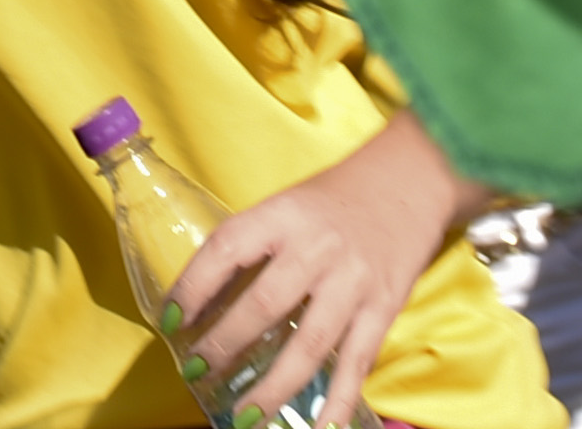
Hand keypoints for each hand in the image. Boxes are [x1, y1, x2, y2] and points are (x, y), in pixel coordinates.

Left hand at [177, 113, 471, 428]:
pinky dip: (339, 400)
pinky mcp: (384, 307)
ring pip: (309, 344)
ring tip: (245, 416)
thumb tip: (206, 303)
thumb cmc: (335, 197)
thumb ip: (254, 248)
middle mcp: (317, 249)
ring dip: (274, 386)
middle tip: (197, 372)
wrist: (411, 178)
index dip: (192, 287)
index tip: (170, 321)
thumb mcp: (286, 207)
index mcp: (283, 215)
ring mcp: (353, 282)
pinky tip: (320, 428)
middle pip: (264, 304)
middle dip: (225, 343)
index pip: (226, 250)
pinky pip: (356, 362)